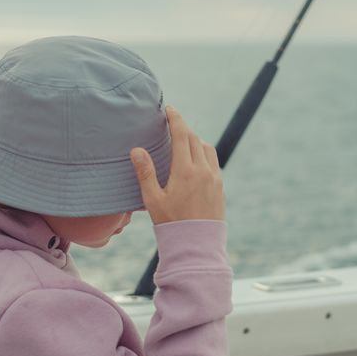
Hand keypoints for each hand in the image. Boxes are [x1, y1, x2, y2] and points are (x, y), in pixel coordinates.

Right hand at [130, 105, 224, 224]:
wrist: (198, 246)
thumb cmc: (171, 225)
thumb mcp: (153, 200)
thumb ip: (145, 173)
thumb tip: (137, 150)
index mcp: (185, 171)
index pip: (182, 135)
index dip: (176, 119)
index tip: (170, 109)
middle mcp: (203, 171)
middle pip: (195, 139)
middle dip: (184, 128)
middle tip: (173, 123)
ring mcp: (214, 179)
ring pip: (207, 149)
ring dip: (196, 140)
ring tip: (184, 141)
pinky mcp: (220, 188)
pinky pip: (213, 162)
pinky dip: (204, 154)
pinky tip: (196, 160)